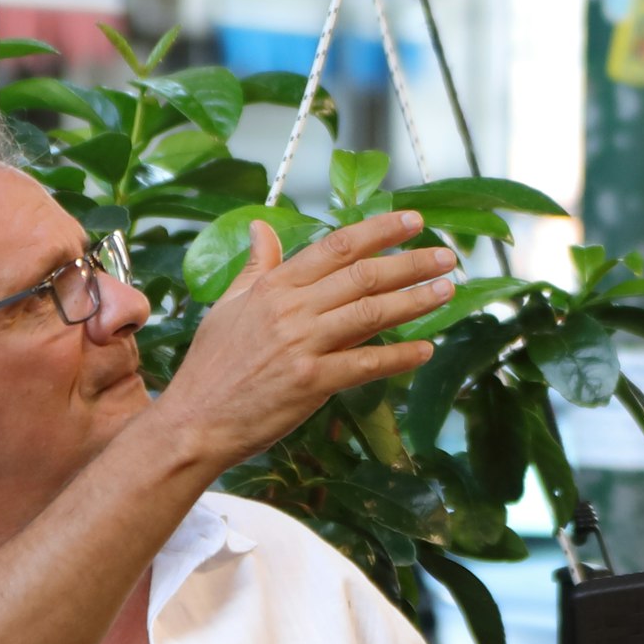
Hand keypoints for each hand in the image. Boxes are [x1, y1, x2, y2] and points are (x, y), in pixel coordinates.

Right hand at [153, 212, 457, 471]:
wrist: (194, 421)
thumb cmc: (211, 366)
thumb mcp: (229, 306)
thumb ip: (257, 267)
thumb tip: (263, 228)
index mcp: (274, 287)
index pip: (336, 247)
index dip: (379, 230)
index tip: (413, 221)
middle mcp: (291, 310)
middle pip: (363, 276)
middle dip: (411, 263)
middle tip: (448, 257)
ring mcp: (303, 346)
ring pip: (371, 314)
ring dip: (415, 301)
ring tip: (447, 292)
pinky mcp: (312, 383)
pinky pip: (366, 364)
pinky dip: (399, 356)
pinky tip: (424, 350)